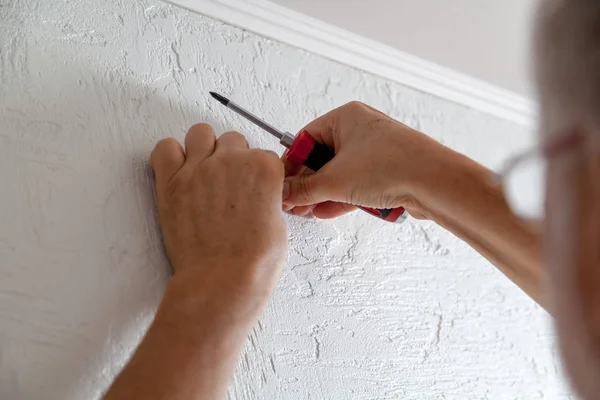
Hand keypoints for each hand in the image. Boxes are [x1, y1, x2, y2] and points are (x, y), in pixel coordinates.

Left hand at [151, 124, 286, 321]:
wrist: (223, 280)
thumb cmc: (254, 261)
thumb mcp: (278, 223)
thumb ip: (267, 197)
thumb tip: (258, 194)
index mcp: (264, 168)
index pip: (262, 153)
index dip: (256, 173)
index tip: (251, 188)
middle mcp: (232, 161)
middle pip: (232, 139)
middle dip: (232, 157)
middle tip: (228, 183)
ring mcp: (199, 168)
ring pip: (200, 133)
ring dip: (203, 148)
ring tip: (203, 171)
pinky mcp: (171, 182)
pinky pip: (164, 148)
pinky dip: (170, 155)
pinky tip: (178, 172)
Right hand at [282, 101, 446, 218]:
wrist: (435, 182)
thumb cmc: (393, 165)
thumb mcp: (334, 180)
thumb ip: (303, 189)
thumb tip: (283, 192)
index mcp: (345, 117)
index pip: (305, 138)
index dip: (291, 164)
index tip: (282, 184)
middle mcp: (361, 130)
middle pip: (322, 157)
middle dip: (308, 183)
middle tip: (294, 201)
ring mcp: (376, 151)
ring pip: (340, 172)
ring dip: (324, 193)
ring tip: (309, 210)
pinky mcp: (387, 170)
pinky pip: (357, 182)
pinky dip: (343, 196)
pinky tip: (328, 210)